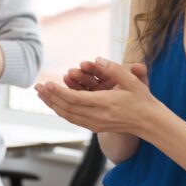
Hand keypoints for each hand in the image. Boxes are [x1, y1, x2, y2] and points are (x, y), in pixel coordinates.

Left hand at [36, 57, 161, 135]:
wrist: (150, 123)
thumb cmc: (142, 99)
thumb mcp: (133, 81)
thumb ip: (115, 69)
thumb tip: (97, 58)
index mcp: (105, 104)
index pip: (74, 98)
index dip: (58, 91)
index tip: (46, 83)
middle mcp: (97, 116)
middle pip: (66, 108)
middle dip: (50, 97)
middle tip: (36, 87)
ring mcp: (95, 124)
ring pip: (67, 115)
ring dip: (52, 104)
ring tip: (40, 94)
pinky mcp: (95, 128)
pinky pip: (73, 119)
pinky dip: (61, 111)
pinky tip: (54, 104)